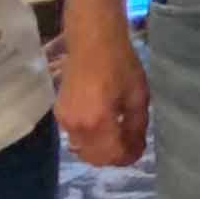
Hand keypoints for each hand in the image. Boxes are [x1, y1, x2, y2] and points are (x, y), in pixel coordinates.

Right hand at [56, 23, 149, 166]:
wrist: (92, 40)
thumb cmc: (119, 63)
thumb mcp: (138, 96)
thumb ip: (137, 125)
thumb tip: (136, 145)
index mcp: (98, 121)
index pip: (113, 155)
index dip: (129, 157)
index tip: (140, 148)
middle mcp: (77, 126)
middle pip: (96, 158)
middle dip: (115, 157)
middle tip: (131, 145)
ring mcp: (64, 120)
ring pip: (84, 150)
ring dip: (102, 149)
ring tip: (119, 135)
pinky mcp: (59, 112)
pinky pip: (76, 136)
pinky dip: (90, 139)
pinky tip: (104, 125)